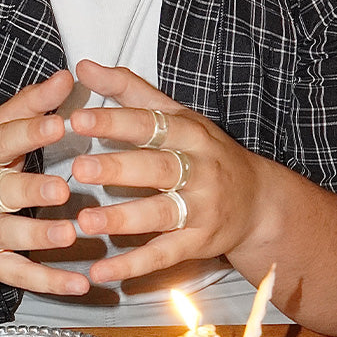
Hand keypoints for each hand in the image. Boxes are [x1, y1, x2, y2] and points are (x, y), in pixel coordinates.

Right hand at [0, 69, 89, 295]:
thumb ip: (28, 108)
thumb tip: (65, 77)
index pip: (0, 140)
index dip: (28, 132)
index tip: (60, 123)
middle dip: (28, 190)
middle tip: (62, 189)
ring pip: (3, 234)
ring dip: (36, 235)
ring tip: (69, 235)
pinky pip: (15, 273)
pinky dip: (47, 282)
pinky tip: (79, 284)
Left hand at [70, 60, 264, 282]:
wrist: (259, 201)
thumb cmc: (205, 152)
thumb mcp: (175, 115)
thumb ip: (128, 90)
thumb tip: (83, 65)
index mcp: (189, 133)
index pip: (150, 124)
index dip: (114, 121)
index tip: (77, 119)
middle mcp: (200, 169)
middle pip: (158, 167)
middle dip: (119, 168)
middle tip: (79, 168)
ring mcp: (201, 209)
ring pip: (160, 213)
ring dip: (122, 219)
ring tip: (85, 221)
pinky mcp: (199, 243)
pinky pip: (163, 256)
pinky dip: (132, 266)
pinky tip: (100, 272)